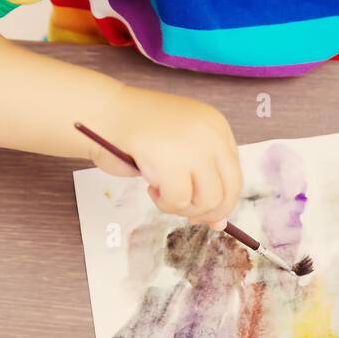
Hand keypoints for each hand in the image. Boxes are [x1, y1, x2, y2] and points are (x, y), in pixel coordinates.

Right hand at [89, 85, 242, 226]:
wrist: (105, 114)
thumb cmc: (137, 132)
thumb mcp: (179, 153)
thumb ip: (202, 180)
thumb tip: (219, 223)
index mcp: (216, 126)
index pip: (234, 174)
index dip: (221, 199)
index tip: (204, 212)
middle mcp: (211, 135)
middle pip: (229, 190)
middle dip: (208, 211)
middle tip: (188, 216)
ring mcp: (195, 148)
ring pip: (207, 200)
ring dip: (182, 208)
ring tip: (162, 194)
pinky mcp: (174, 163)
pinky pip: (178, 202)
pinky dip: (163, 203)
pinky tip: (150, 186)